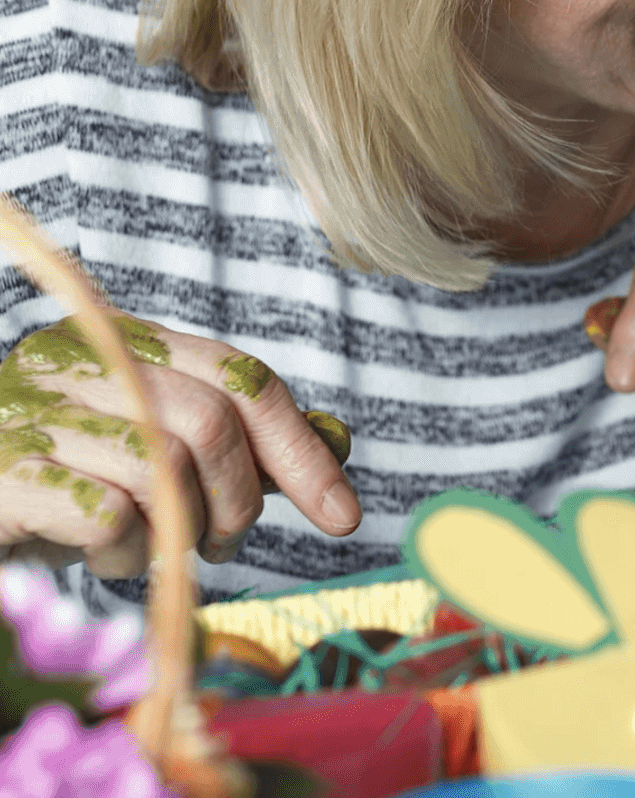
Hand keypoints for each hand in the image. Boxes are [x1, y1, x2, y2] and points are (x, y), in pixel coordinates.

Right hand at [0, 317, 358, 574]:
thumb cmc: (68, 482)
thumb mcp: (157, 449)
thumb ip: (240, 439)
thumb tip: (338, 441)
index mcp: (125, 339)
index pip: (243, 378)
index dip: (301, 448)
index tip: (342, 515)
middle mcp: (77, 359)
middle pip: (211, 423)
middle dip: (240, 500)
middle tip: (223, 544)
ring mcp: (32, 411)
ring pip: (160, 469)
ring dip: (174, 533)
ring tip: (147, 549)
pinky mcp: (3, 474)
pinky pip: (106, 516)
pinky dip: (123, 551)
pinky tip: (101, 553)